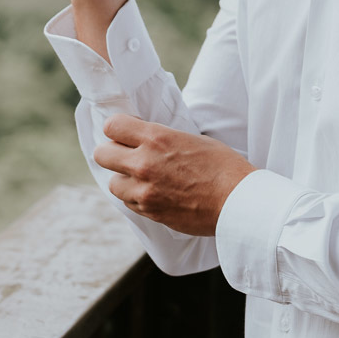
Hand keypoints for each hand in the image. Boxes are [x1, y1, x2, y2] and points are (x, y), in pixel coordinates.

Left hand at [94, 114, 256, 235]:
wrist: (236, 201)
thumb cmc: (223, 165)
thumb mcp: (192, 138)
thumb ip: (163, 138)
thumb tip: (146, 138)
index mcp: (157, 138)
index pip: (112, 125)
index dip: (117, 128)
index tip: (126, 132)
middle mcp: (144, 163)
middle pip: (102, 154)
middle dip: (112, 152)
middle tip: (127, 154)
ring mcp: (144, 191)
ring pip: (112, 183)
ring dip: (124, 179)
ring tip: (143, 178)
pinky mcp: (150, 212)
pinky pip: (129, 203)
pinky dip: (137, 198)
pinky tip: (155, 193)